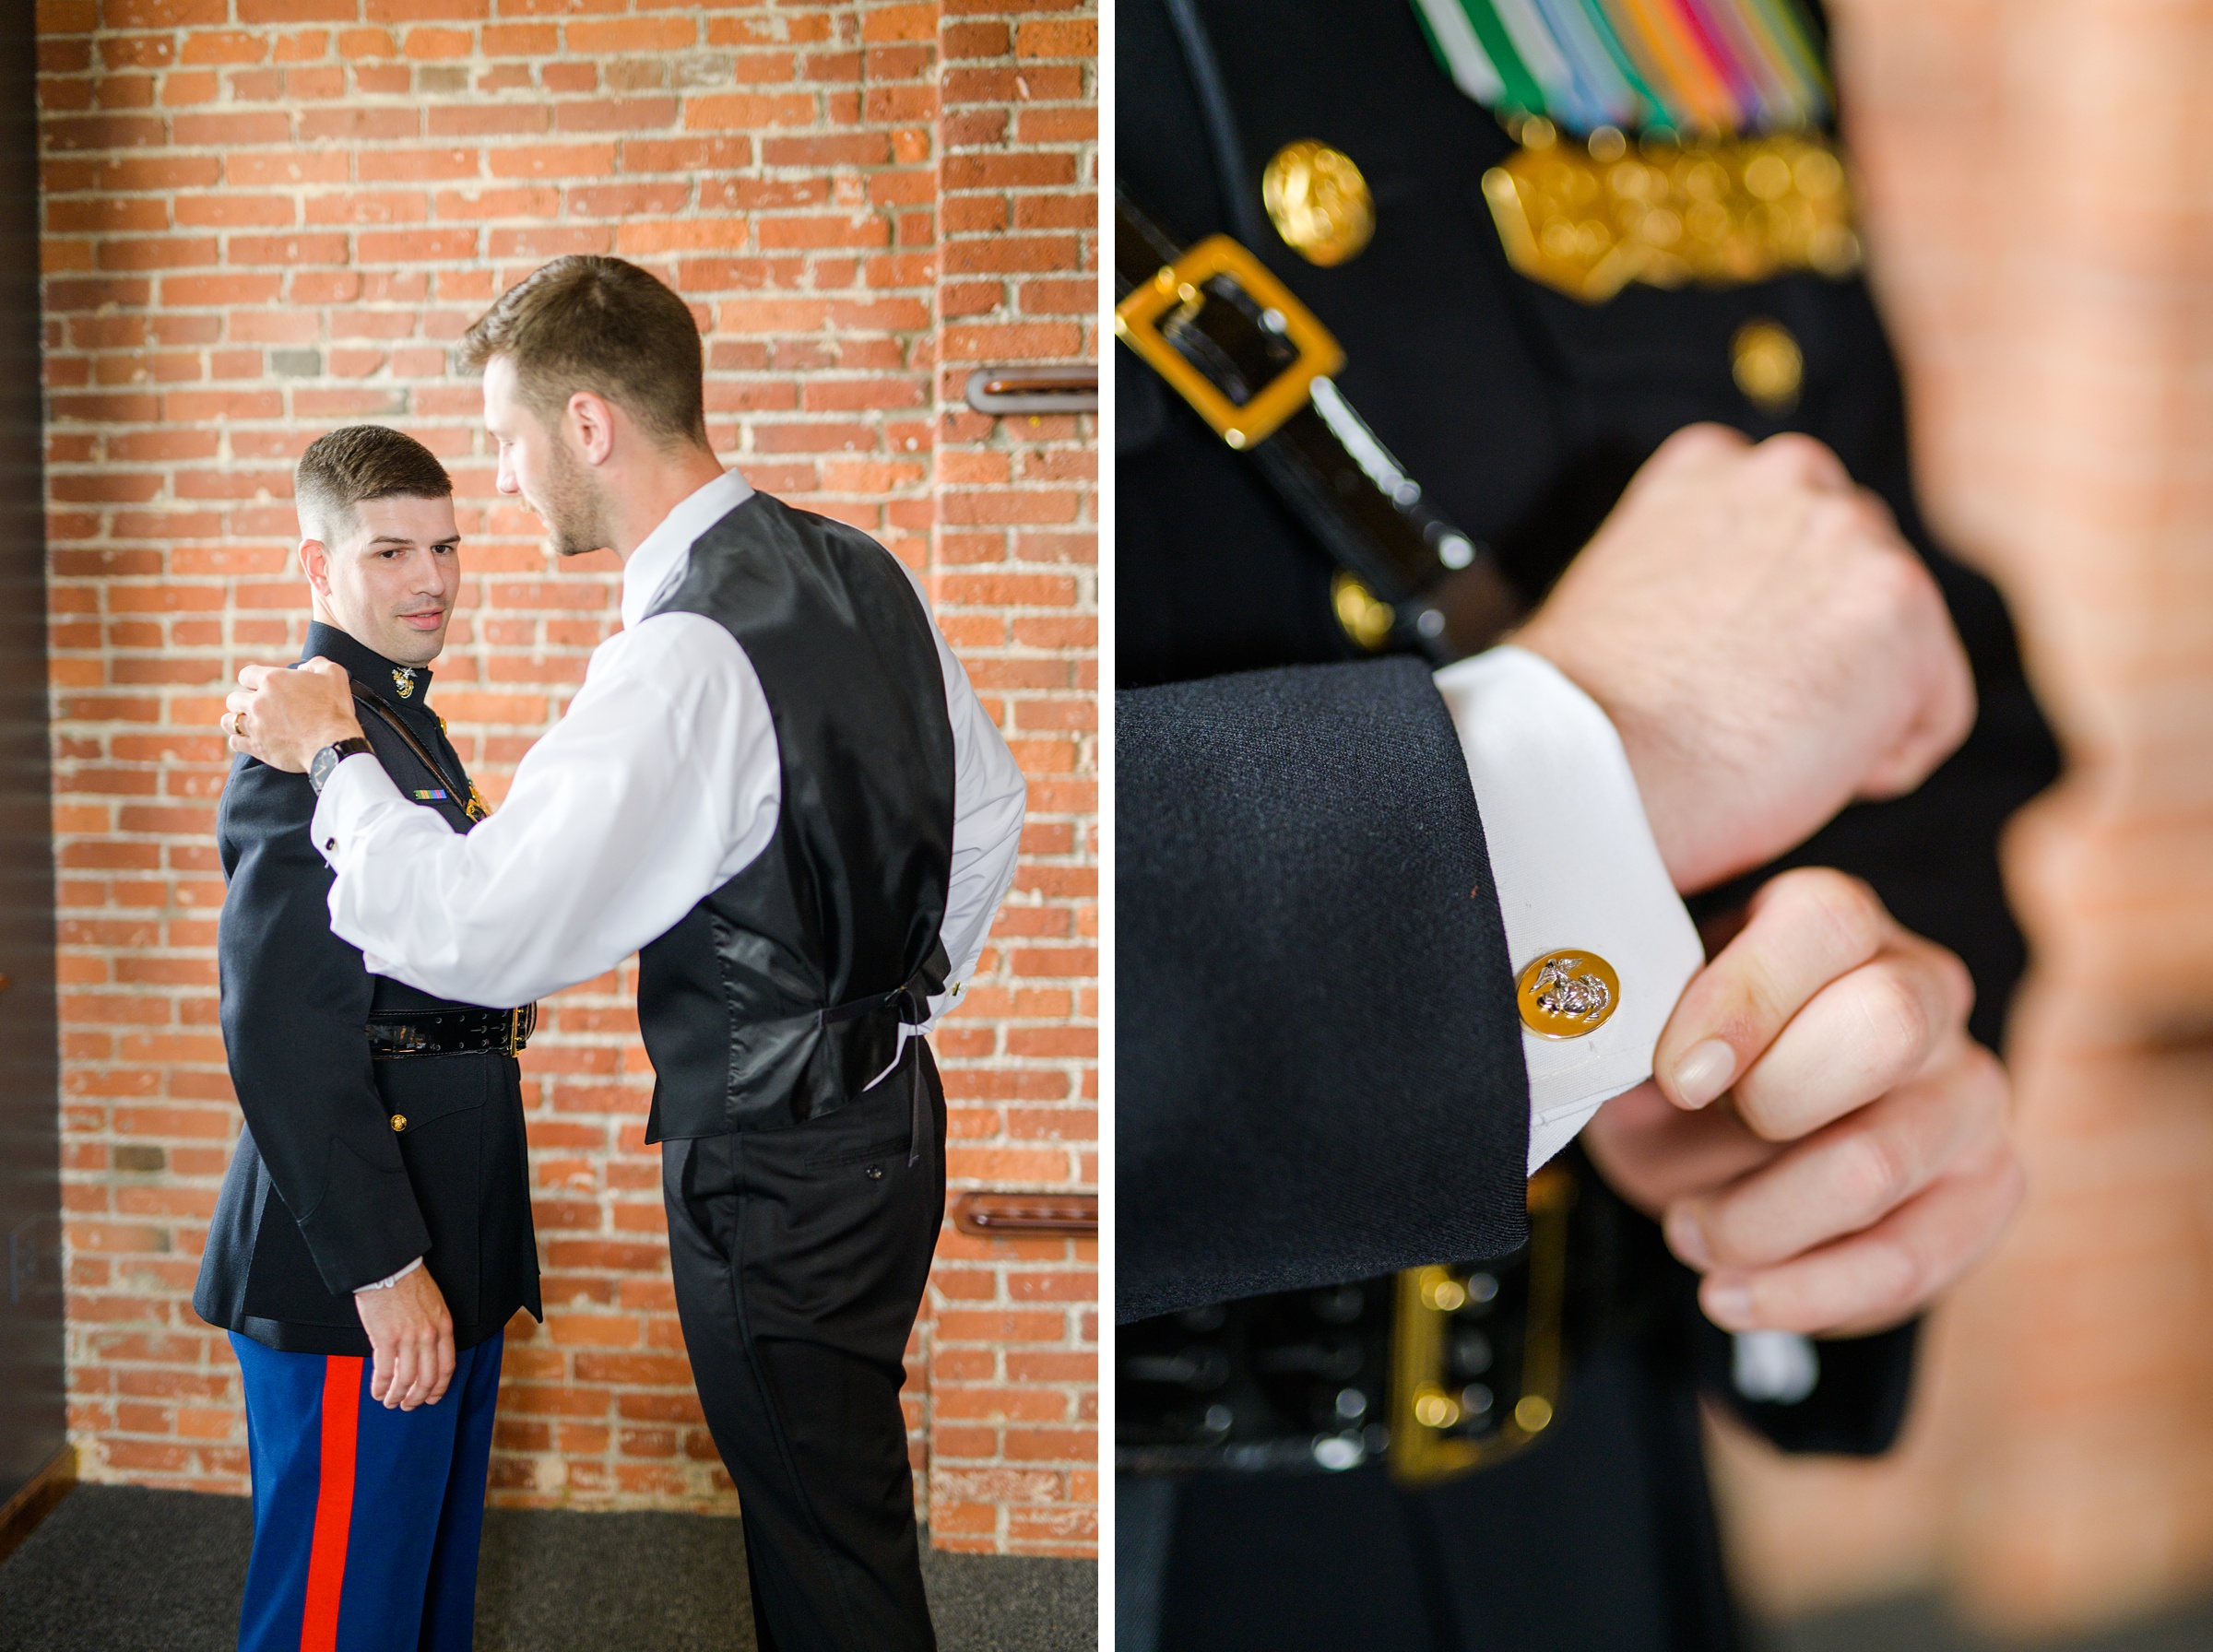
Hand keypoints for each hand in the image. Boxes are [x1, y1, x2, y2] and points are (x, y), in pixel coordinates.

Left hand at [223, 657, 361, 772]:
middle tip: (257, 708)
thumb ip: (317, 664)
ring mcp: (255, 725)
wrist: (333, 744)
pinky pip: (234, 742)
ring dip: (235, 721)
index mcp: (273, 680)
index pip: (246, 675)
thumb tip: (305, 668)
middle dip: (243, 702)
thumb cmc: (335, 709)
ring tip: (247, 724)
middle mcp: (258, 701)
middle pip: (233, 699)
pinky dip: (239, 741)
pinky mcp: (257, 747)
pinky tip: (249, 740)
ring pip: (228, 721)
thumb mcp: (334, 674)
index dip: (253, 681)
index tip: (261, 688)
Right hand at [353, 1264, 455, 1409]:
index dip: (439, 1388)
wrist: (390, 1268)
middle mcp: (429, 1336)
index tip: (432, 1398)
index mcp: (444, 1327)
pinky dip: (380, 1387)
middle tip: (408, 1406)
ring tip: (390, 1402)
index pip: (447, 1367)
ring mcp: (408, 1339)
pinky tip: (376, 1391)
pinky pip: (385, 1372)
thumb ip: (432, 1329)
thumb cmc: (409, 1283)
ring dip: (397, 1396)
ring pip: (406, 1380)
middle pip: (427, 1379)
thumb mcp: (433, 1305)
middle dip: (417, 1398)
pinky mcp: (386, 1339)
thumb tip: (422, 1353)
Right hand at [1514, 425, 1975, 893]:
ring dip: (1852, 702)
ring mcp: (1852, 532)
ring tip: (1765, 739)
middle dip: (1822, 653)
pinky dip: (1883, 758)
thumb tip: (1723, 624)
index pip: (1795, 539)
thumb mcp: (1624, 589)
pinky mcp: (1902, 604)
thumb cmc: (1588, 719)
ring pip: (1900, 647)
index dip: (1770, 625)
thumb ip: (1693, 568)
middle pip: (1858, 583)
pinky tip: (1801, 765)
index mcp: (1711, 464)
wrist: (1593, 767)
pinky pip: (1935, 712)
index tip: (1720, 674)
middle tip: (1744, 715)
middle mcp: (1789, 474)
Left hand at [1581, 869, 2022, 1336]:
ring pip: (1879, 1164)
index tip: (1678, 1074)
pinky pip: (1908, 1260)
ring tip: (1689, 1232)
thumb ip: (1637, 992)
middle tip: (1697, 1132)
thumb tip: (1613, 1004)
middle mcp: (1925, 990)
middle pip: (1887, 1027)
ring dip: (1755, 1222)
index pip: (1825, 922)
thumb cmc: (1678, 1060)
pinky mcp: (1987, 1188)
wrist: (1713, 1135)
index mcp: (1836, 922)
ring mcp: (1968, 1091)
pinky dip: (1801, 1294)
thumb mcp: (1641, 1014)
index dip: (1744, 1001)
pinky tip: (1730, 1294)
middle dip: (1766, 1106)